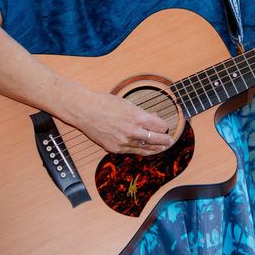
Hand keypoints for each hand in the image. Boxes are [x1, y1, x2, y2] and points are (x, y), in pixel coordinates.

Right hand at [57, 81, 174, 155]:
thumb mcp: (128, 104)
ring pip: (144, 148)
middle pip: (155, 139)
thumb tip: (154, 118)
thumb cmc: (105, 103)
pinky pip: (131, 151)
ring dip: (155, 148)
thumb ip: (142, 114)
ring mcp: (123, 142)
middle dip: (165, 140)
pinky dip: (140, 150)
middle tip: (170, 140)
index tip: (165, 127)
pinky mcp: (114, 148)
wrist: (84, 110)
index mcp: (137, 117)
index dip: (164, 127)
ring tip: (162, 148)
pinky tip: (146, 151)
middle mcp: (131, 131)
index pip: (159, 126)